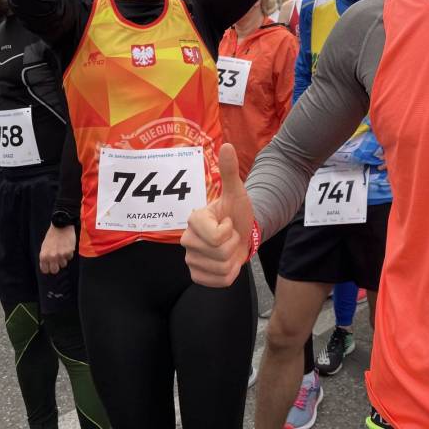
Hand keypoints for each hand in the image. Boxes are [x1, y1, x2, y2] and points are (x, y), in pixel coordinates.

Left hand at [39, 224, 76, 274]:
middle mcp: (52, 257)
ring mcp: (61, 255)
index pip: (45, 270)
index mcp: (44, 256)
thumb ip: (45, 256)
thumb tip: (47, 264)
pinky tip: (67, 247)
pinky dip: (69, 254)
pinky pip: (69, 258)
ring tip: (62, 251)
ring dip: (63, 259)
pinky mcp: (69, 252)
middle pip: (55, 270)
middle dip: (56, 267)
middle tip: (57, 262)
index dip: (48, 268)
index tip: (49, 266)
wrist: (61, 226)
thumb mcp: (44, 246)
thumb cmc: (52, 235)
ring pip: (63, 264)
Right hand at [181, 144, 253, 286]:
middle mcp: (187, 240)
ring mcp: (191, 260)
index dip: (228, 230)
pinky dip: (229, 275)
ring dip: (232, 259)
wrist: (242, 234)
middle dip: (232, 244)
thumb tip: (227, 145)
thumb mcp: (237, 192)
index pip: (216, 235)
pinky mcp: (197, 276)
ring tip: (229, 248)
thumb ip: (230, 171)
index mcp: (193, 220)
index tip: (228, 222)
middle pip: (218, 253)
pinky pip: (218, 282)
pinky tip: (227, 263)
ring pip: (220, 268)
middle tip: (229, 235)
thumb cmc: (237, 213)